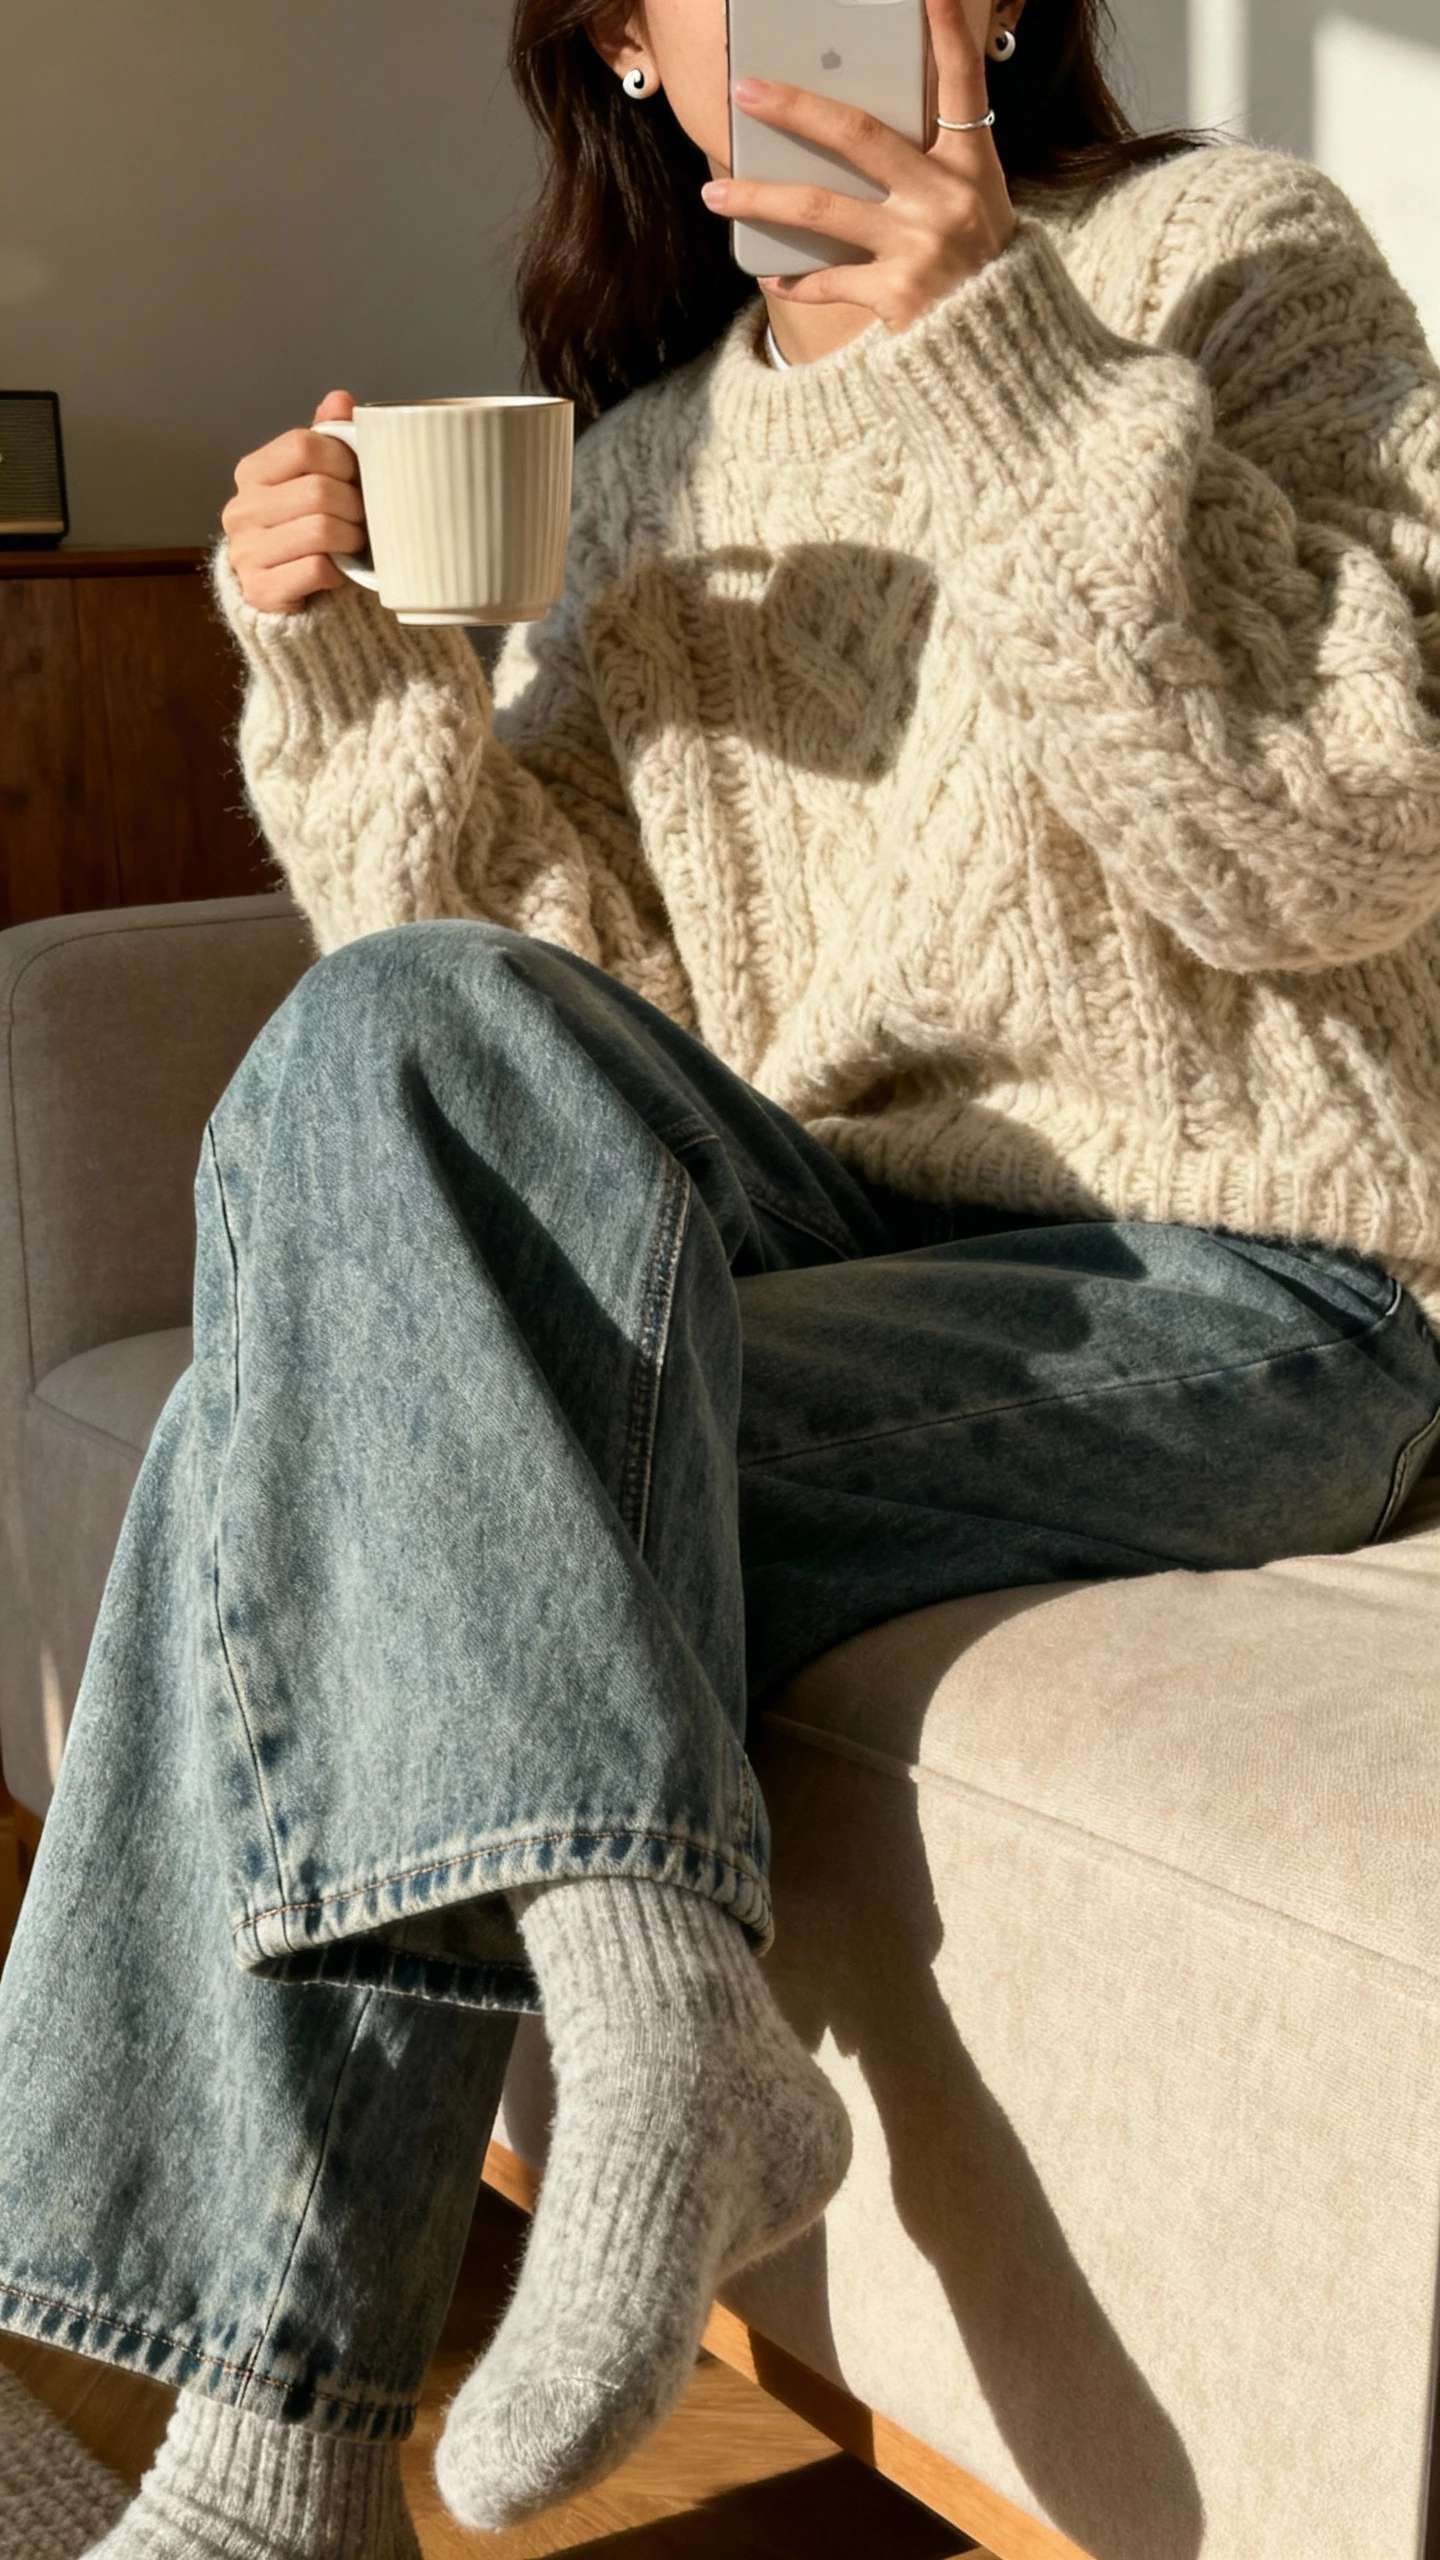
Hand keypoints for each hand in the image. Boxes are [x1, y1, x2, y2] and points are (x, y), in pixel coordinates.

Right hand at [220, 389, 367, 613]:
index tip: (356, 478)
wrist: (286, 593)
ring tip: (353, 543)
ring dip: (350, 539)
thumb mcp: (313, 479)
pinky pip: (316, 570)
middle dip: (354, 506)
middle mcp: (241, 509)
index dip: (343, 460)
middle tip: (362, 518)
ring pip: (321, 530)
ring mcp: (246, 552)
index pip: (304, 445)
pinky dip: (338, 572)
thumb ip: (325, 440)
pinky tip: (339, 573)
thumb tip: (341, 399)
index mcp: (252, 472)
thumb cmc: (305, 528)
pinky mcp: (260, 590)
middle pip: (319, 491)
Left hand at [699, 0, 1016, 331]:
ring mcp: (919, 245)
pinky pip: (829, 279)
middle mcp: (946, 196)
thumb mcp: (974, 199)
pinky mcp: (897, 294)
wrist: (1001, 345)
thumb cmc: (979, 263)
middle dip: (795, 108)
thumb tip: (849, 133)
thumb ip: (929, 161)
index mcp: (971, 162)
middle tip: (745, 91)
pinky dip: (796, 279)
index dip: (946, 30)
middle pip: (858, 135)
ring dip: (761, 197)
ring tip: (713, 191)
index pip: (962, 81)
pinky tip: (771, 273)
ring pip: (821, 208)